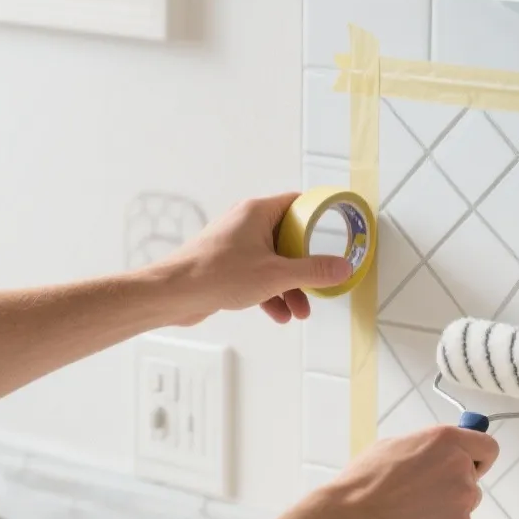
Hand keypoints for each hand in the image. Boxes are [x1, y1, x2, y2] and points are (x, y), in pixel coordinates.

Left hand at [152, 192, 353, 325]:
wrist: (174, 294)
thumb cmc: (217, 274)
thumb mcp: (276, 275)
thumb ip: (314, 271)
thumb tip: (343, 267)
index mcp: (258, 212)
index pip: (297, 204)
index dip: (319, 219)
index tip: (335, 235)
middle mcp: (245, 223)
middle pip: (288, 239)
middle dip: (304, 267)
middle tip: (318, 284)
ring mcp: (235, 244)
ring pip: (273, 261)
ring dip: (288, 286)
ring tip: (299, 311)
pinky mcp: (226, 264)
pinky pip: (256, 274)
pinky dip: (269, 292)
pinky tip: (277, 314)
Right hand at [318, 426, 500, 518]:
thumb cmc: (364, 482)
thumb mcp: (393, 447)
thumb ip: (426, 449)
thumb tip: (437, 455)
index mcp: (445, 440)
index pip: (487, 446)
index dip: (479, 459)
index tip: (470, 467)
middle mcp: (460, 466)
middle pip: (473, 481)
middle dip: (453, 490)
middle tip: (421, 499)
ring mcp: (462, 498)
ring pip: (464, 508)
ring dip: (446, 514)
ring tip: (410, 517)